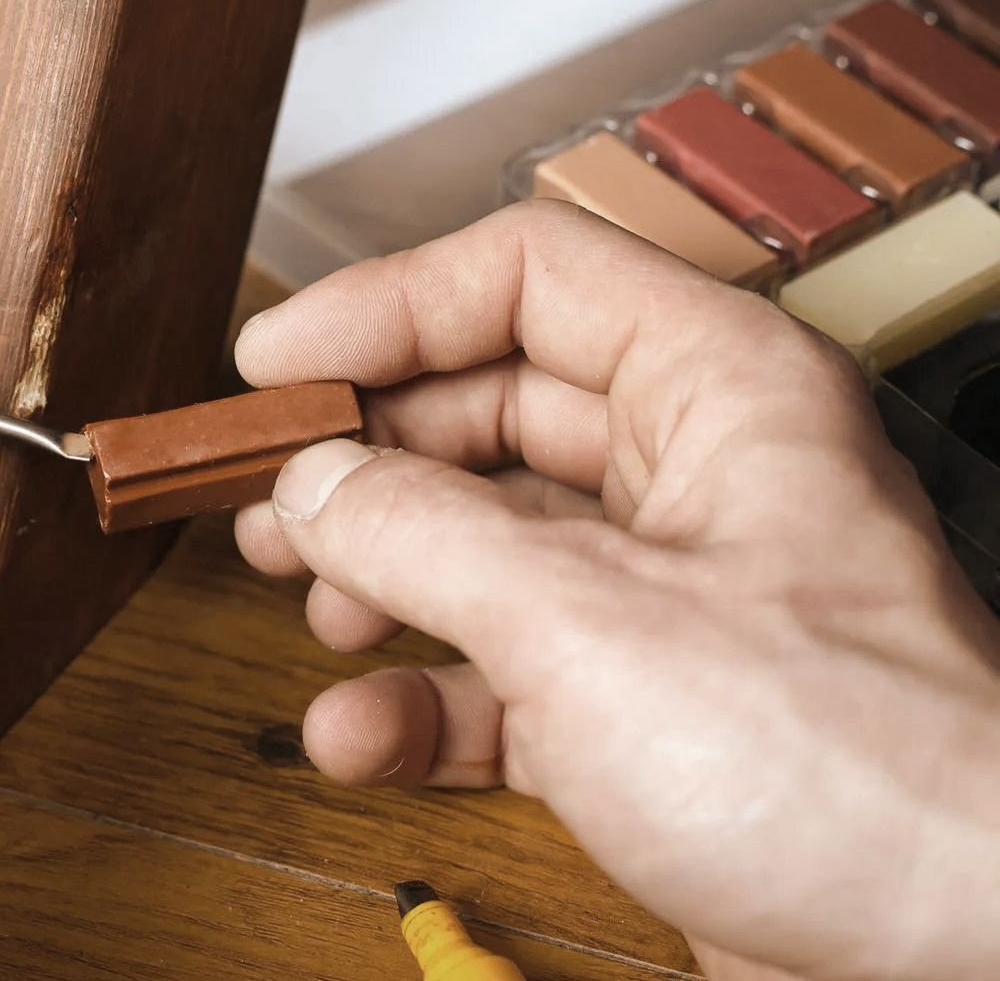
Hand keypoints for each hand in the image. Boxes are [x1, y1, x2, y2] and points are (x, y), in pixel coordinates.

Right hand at [233, 201, 999, 980]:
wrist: (959, 962)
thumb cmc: (849, 771)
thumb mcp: (585, 621)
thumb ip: (419, 533)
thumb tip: (313, 484)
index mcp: (718, 390)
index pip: (525, 280)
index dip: (387, 309)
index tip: (275, 367)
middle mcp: (693, 479)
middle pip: (486, 413)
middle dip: (366, 457)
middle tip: (262, 494)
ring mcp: (665, 601)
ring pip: (482, 545)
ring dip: (378, 578)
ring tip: (307, 609)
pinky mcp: (642, 716)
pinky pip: (498, 676)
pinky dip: (419, 701)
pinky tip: (360, 735)